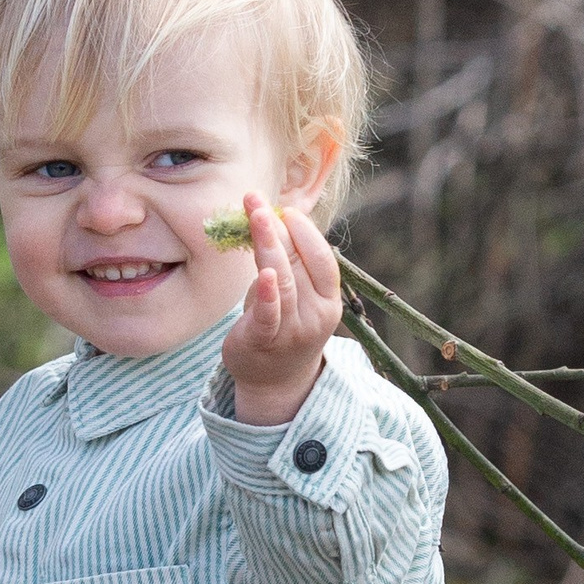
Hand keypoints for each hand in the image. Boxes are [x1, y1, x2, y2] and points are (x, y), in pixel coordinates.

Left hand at [220, 198, 340, 425]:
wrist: (273, 382)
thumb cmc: (283, 326)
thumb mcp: (294, 294)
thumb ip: (290, 263)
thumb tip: (272, 216)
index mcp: (329, 299)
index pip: (322, 258)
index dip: (305, 231)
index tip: (285, 210)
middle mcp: (317, 314)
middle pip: (299, 263)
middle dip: (277, 228)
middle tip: (256, 201)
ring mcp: (293, 330)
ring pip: (284, 280)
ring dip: (268, 244)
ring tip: (254, 216)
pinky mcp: (266, 341)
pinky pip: (269, 314)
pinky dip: (268, 293)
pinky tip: (265, 272)